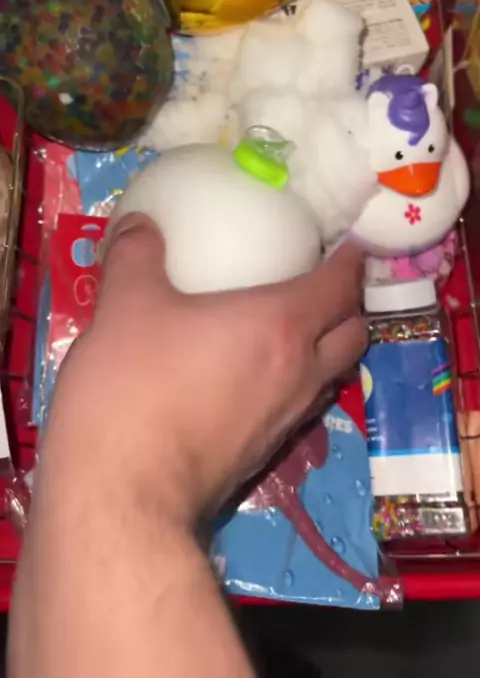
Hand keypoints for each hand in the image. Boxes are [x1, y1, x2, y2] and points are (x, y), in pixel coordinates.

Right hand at [46, 214, 366, 525]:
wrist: (123, 494)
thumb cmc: (132, 387)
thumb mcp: (124, 305)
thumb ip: (135, 254)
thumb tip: (139, 223)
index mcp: (280, 325)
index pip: (341, 285)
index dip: (352, 259)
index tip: (347, 241)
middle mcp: (299, 373)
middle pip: (353, 333)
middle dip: (349, 304)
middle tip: (321, 281)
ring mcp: (286, 420)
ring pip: (332, 374)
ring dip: (328, 347)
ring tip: (296, 327)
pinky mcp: (265, 454)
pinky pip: (301, 405)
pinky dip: (298, 382)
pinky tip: (257, 376)